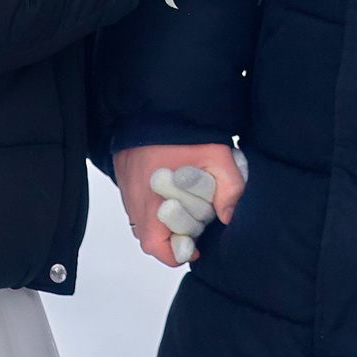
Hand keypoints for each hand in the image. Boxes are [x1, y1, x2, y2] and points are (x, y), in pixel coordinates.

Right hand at [114, 142, 244, 267]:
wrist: (155, 105)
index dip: (179, 252)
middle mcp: (136, 201)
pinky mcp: (126, 180)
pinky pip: (139, 204)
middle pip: (155, 236)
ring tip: (186, 200)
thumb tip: (228, 216)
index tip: (195, 245)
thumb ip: (230, 188)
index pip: (159, 248)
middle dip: (178, 232)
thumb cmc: (183, 133)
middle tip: (196, 216)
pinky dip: (156, 203)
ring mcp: (128, 191)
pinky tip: (174, 187)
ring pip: (146, 221)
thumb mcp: (218, 157)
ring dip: (167, 218)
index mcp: (153, 202)